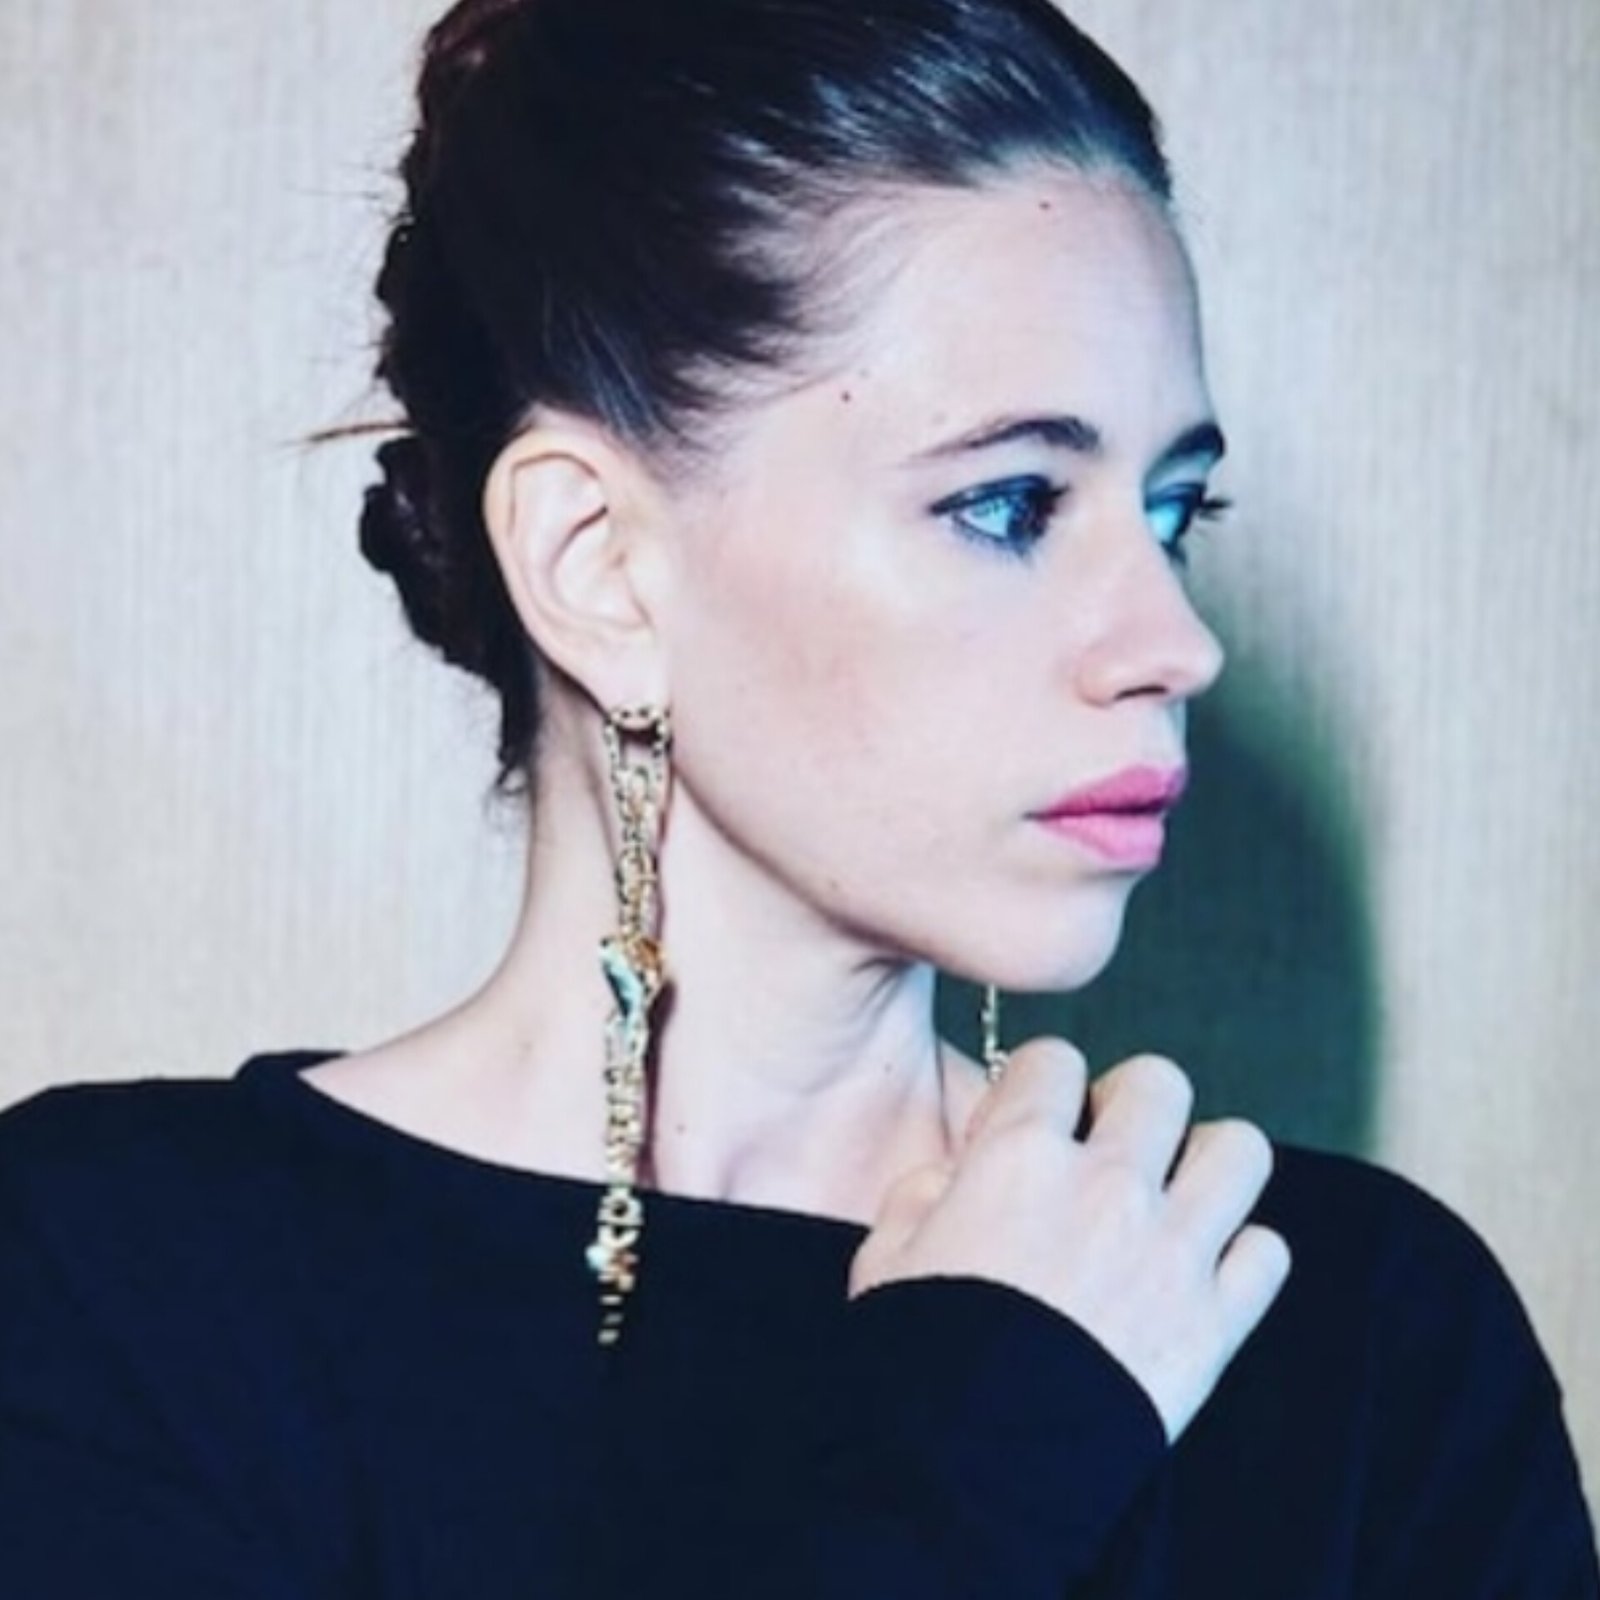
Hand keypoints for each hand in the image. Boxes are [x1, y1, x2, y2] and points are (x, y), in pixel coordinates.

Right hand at [848, 1039, 1290, 1442]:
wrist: (970, 1472)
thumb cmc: (919, 1360)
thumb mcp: (886, 1254)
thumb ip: (923, 1190)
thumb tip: (958, 1173)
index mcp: (1019, 1158)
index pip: (1053, 1058)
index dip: (1040, 1083)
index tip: (1031, 1122)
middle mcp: (1106, 1186)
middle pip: (1159, 1081)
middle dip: (1133, 1104)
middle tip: (1110, 1147)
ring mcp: (1171, 1251)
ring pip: (1241, 1149)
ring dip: (1208, 1163)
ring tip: (1175, 1194)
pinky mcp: (1215, 1323)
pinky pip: (1268, 1252)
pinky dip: (1240, 1257)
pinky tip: (1200, 1273)